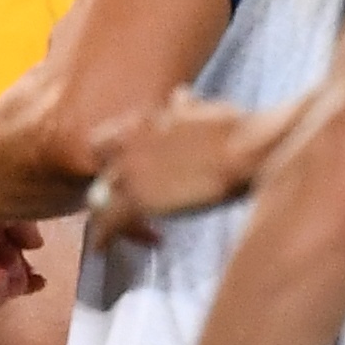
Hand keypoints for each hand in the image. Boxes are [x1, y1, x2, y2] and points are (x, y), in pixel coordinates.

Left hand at [86, 94, 289, 253]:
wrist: (245, 149)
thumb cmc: (234, 128)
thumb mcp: (202, 110)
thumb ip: (184, 107)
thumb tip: (180, 95)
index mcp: (140, 123)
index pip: (102, 141)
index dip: (109, 158)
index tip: (116, 170)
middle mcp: (126, 146)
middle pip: (99, 172)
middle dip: (106, 186)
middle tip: (115, 203)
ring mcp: (130, 173)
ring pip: (100, 197)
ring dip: (104, 214)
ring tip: (108, 232)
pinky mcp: (139, 200)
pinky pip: (110, 223)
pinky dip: (104, 237)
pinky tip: (101, 249)